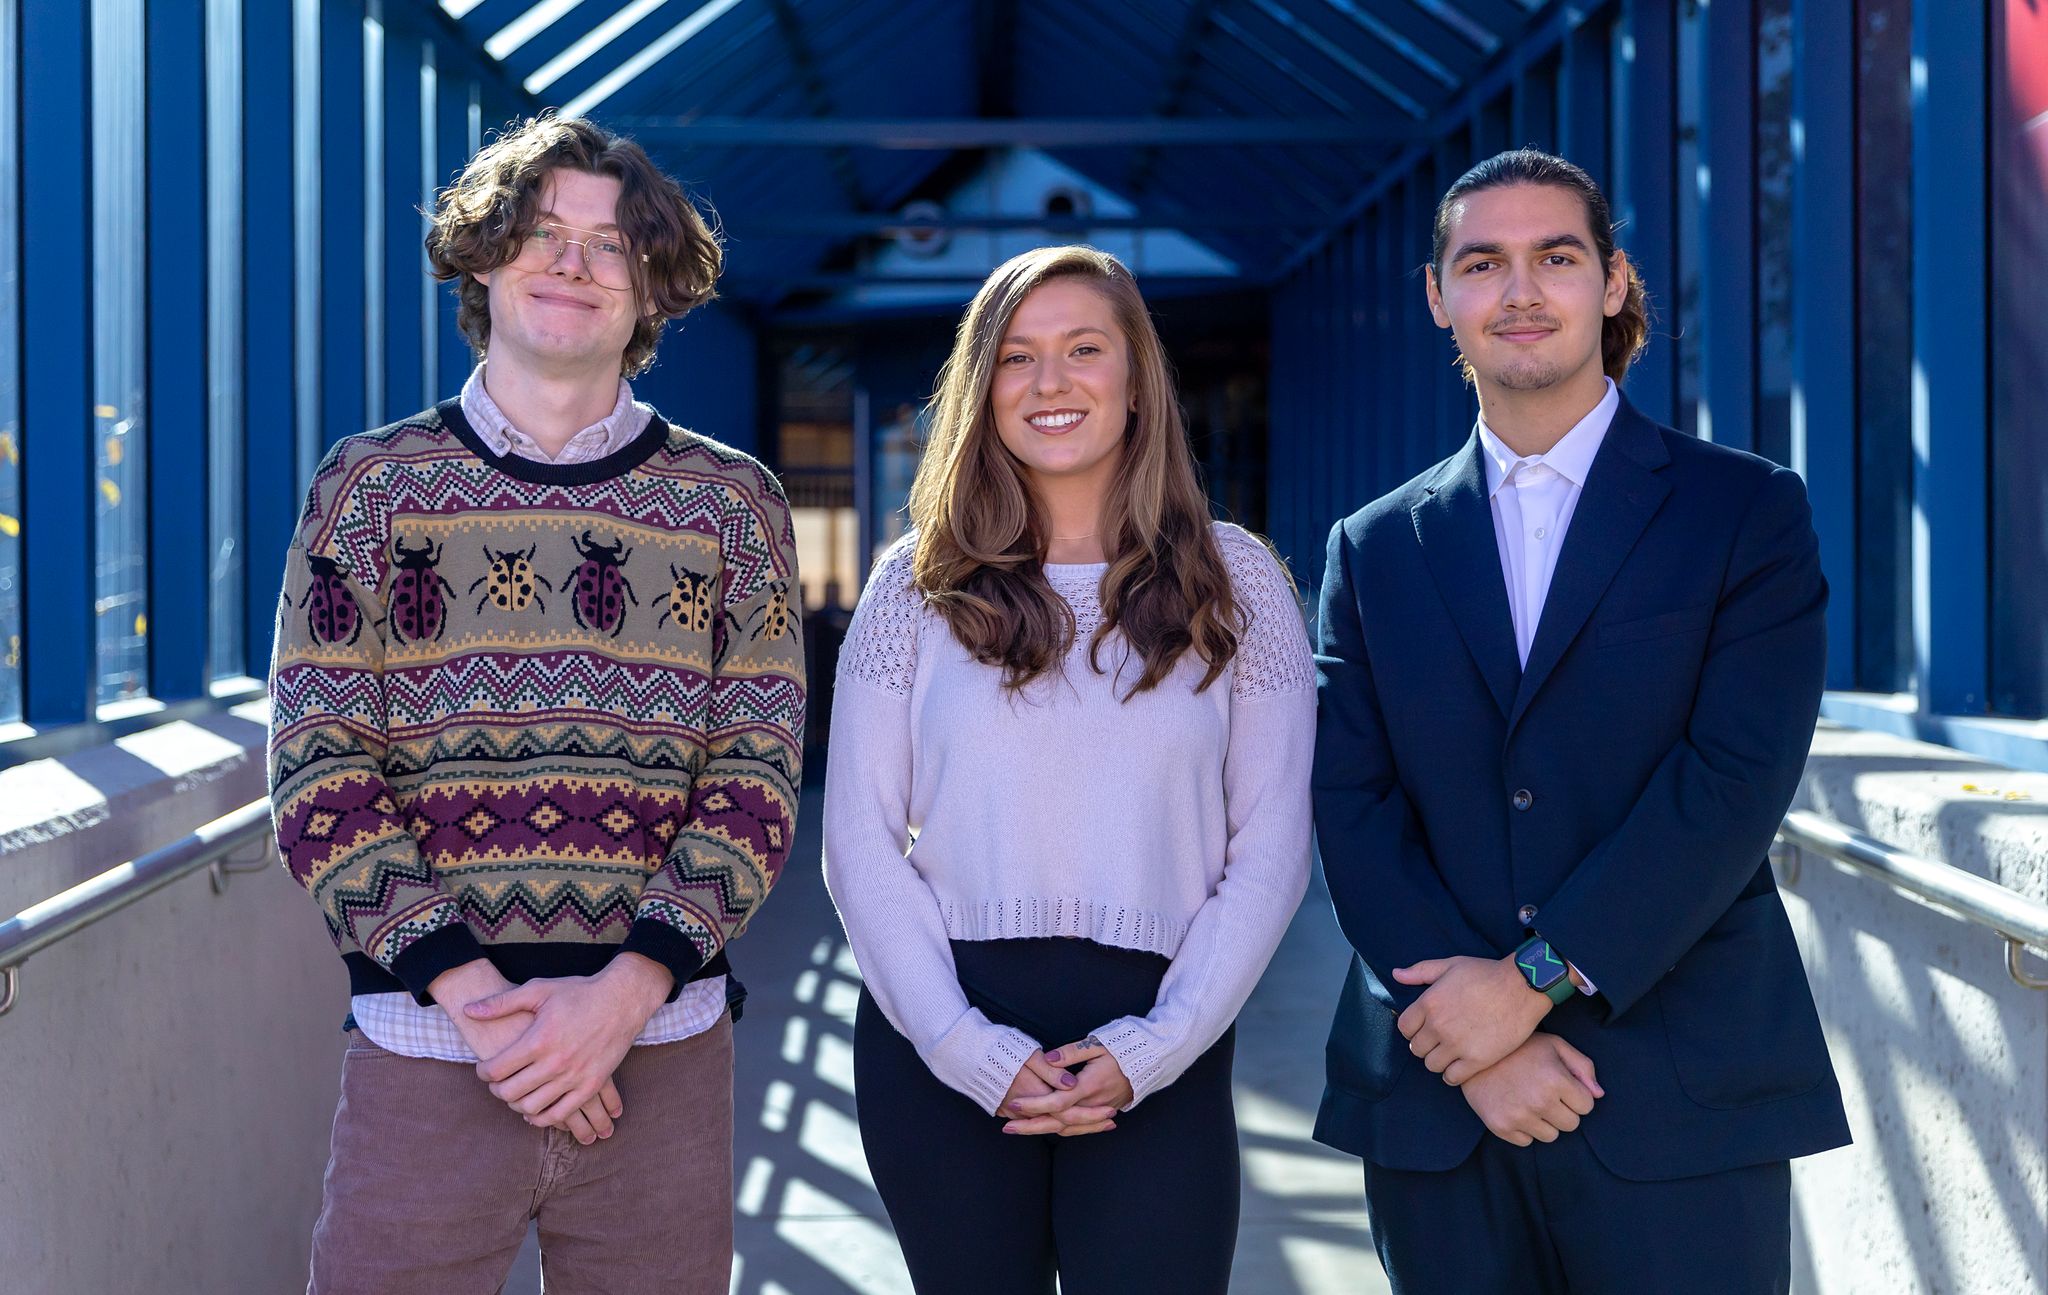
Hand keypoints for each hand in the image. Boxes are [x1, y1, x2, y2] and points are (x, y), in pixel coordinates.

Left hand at [431, 960, 623, 1143]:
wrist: (622, 1000)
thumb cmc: (579, 993)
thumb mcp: (539, 990)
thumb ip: (502, 1002)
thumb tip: (469, 1010)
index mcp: (538, 1040)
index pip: (496, 1069)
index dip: (482, 1072)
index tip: (483, 1069)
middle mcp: (555, 1063)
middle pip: (510, 1092)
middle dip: (496, 1089)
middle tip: (496, 1082)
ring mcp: (574, 1077)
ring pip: (531, 1107)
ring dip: (515, 1104)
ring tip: (514, 1093)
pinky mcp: (590, 1086)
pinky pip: (559, 1115)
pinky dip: (541, 1118)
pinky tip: (534, 1109)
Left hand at [1001, 1036, 1130, 1136]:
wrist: (1153, 1059)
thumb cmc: (1123, 1046)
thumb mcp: (1096, 1044)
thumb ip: (1071, 1053)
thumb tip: (1048, 1058)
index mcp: (1090, 1085)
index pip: (1057, 1102)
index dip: (1035, 1105)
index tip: (1014, 1104)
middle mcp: (1095, 1102)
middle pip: (1059, 1121)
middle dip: (1031, 1126)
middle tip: (1007, 1128)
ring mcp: (1102, 1109)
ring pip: (1070, 1128)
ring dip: (1044, 1130)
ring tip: (1022, 1129)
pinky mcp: (1107, 1111)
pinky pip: (1082, 1127)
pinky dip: (1064, 1130)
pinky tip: (1050, 1128)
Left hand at [1393, 954, 1551, 1085]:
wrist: (1522, 987)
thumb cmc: (1487, 973)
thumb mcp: (1451, 965)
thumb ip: (1420, 971)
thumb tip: (1396, 974)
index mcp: (1429, 1003)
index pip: (1404, 1028)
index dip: (1412, 1029)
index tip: (1423, 1028)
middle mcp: (1438, 1026)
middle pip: (1416, 1049)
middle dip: (1425, 1045)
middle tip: (1438, 1041)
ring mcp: (1457, 1045)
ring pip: (1432, 1065)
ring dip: (1438, 1060)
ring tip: (1450, 1053)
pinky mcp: (1476, 1060)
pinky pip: (1452, 1078)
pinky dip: (1453, 1074)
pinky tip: (1460, 1065)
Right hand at [1459, 1032, 1603, 1146]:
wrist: (1474, 1054)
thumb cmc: (1520, 1048)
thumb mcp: (1554, 1045)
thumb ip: (1582, 1067)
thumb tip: (1598, 1095)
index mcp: (1556, 1079)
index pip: (1587, 1106)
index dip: (1576, 1095)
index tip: (1561, 1084)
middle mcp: (1539, 1101)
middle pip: (1571, 1124)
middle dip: (1563, 1110)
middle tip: (1545, 1092)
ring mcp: (1519, 1116)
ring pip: (1551, 1136)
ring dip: (1545, 1121)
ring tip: (1529, 1099)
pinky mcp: (1501, 1127)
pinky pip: (1527, 1141)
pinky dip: (1524, 1128)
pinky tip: (1514, 1107)